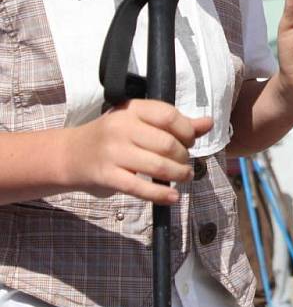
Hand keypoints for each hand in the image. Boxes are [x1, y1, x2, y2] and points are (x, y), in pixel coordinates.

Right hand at [59, 100, 212, 204]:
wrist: (70, 154)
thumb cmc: (113, 136)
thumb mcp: (140, 122)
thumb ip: (175, 124)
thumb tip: (208, 123)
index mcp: (132, 109)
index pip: (169, 116)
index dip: (187, 131)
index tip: (190, 141)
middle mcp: (121, 127)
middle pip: (167, 144)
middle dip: (183, 157)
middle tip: (184, 162)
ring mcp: (112, 152)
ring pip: (158, 167)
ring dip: (178, 175)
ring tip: (184, 177)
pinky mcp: (106, 176)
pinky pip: (140, 188)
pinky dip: (161, 195)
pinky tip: (172, 197)